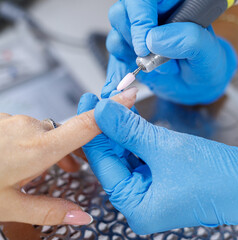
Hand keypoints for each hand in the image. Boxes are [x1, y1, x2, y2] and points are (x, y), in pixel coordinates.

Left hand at [0, 89, 135, 225]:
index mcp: (38, 149)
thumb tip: (82, 216)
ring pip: (45, 132)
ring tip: (30, 171)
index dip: (112, 110)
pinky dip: (31, 142)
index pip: (86, 125)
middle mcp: (30, 127)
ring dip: (47, 149)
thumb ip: (49, 210)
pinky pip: (28, 128)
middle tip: (58, 173)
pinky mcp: (6, 118)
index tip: (131, 95)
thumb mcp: (9, 205)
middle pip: (65, 135)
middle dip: (67, 153)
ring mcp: (16, 120)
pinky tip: (16, 158)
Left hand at [79, 97, 237, 239]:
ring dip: (125, 130)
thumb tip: (102, 110)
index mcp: (136, 206)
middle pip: (115, 159)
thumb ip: (130, 130)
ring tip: (119, 103)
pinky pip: (144, 156)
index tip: (88, 101)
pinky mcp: (164, 180)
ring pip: (129, 155)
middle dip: (110, 128)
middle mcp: (140, 202)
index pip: (104, 163)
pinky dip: (140, 138)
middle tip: (104, 97)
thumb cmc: (217, 177)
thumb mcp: (167, 148)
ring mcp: (152, 191)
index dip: (93, 130)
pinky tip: (134, 118)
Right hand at [102, 0, 237, 104]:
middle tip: (150, 56)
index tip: (146, 44)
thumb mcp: (207, 52)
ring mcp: (138, 34)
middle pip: (122, 13)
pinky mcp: (130, 53)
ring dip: (132, 57)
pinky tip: (124, 82)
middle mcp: (152, 16)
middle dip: (133, 39)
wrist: (200, 85)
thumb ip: (188, 40)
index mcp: (172, 5)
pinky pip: (114, 58)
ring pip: (115, 34)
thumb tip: (154, 38)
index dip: (140, 17)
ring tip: (157, 68)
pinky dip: (118, 73)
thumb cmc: (206, 64)